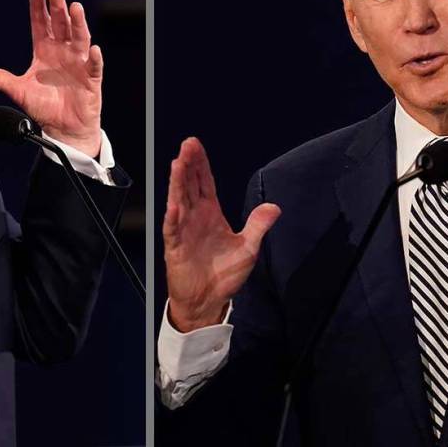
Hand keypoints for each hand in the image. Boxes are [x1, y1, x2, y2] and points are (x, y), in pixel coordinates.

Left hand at [0, 0, 102, 156]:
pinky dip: (94, 58)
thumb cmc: (44, 107)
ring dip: (78, 23)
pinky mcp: (91, 79)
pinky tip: (92, 49)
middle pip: (61, 24)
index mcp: (45, 50)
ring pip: (79, 38)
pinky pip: (94, 66)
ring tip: (75, 7)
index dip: (39, 7)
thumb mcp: (19, 92)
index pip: (42, 23)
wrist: (63, 129)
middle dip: (58, 6)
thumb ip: (2, 81)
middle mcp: (63, 52)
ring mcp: (78, 63)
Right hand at [163, 137, 280, 331]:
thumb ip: (258, 225)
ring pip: (178, 201)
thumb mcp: (248, 248)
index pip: (204, 182)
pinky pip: (173, 231)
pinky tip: (174, 205)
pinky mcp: (176, 248)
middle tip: (187, 145)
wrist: (208, 301)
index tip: (195, 145)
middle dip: (188, 165)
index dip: (200, 164)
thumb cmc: (224, 275)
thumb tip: (274, 207)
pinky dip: (173, 218)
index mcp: (210, 214)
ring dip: (177, 183)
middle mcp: (194, 217)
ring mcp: (183, 231)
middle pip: (189, 185)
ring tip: (178, 163)